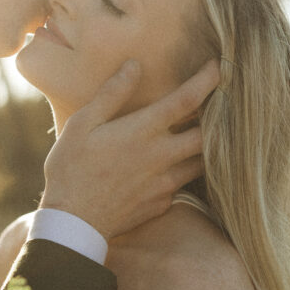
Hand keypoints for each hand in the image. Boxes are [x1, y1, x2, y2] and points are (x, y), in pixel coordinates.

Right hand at [40, 59, 217, 239]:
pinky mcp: (161, 204)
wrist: (72, 223)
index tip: (217, 67)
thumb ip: (111, 95)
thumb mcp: (82, 125)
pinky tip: (171, 167)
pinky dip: (182, 172)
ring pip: (202, 162)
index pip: (187, 100)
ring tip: (200, 134)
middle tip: (218, 105)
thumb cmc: (71, 170)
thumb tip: (134, 66)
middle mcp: (161, 157)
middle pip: (208, 135)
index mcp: (142, 132)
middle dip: (219, 118)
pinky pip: (181, 184)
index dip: (208, 80)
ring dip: (205, 147)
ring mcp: (164, 184)